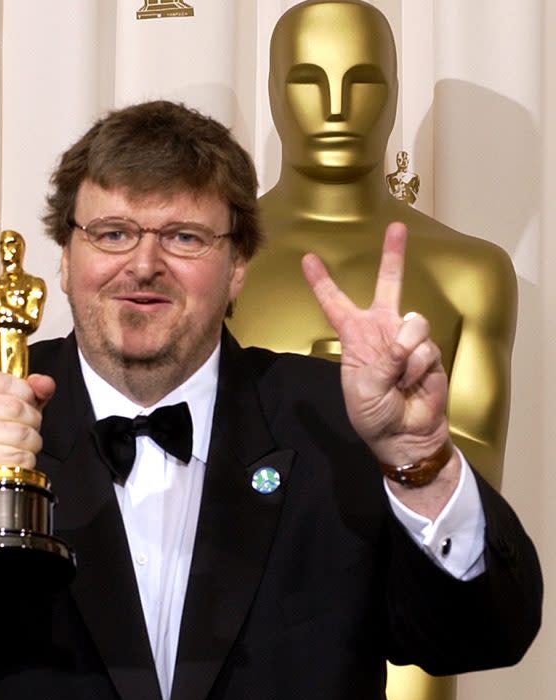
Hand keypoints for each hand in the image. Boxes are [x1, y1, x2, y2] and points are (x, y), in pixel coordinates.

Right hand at [0, 371, 55, 479]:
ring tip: (15, 444)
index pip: (8, 382)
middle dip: (31, 420)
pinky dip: (25, 458)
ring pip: (22, 432)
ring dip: (30, 441)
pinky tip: (11, 457)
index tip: (20, 402)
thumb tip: (44, 384)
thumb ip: (32, 389)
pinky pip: (21, 454)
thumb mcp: (14, 403)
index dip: (25, 394)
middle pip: (17, 407)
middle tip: (20, 427)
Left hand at [301, 222, 448, 467]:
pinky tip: (412, 383)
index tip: (308, 259)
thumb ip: (382, 362)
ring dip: (404, 353)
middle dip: (394, 256)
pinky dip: (416, 368)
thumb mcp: (364, 389)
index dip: (322, 282)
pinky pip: (424, 347)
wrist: (404, 434)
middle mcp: (382, 330)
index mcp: (355, 337)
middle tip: (397, 227)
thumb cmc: (374, 414)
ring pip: (412, 322)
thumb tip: (404, 343)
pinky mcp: (429, 351)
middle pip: (388, 285)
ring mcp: (407, 339)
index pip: (335, 303)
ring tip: (399, 379)